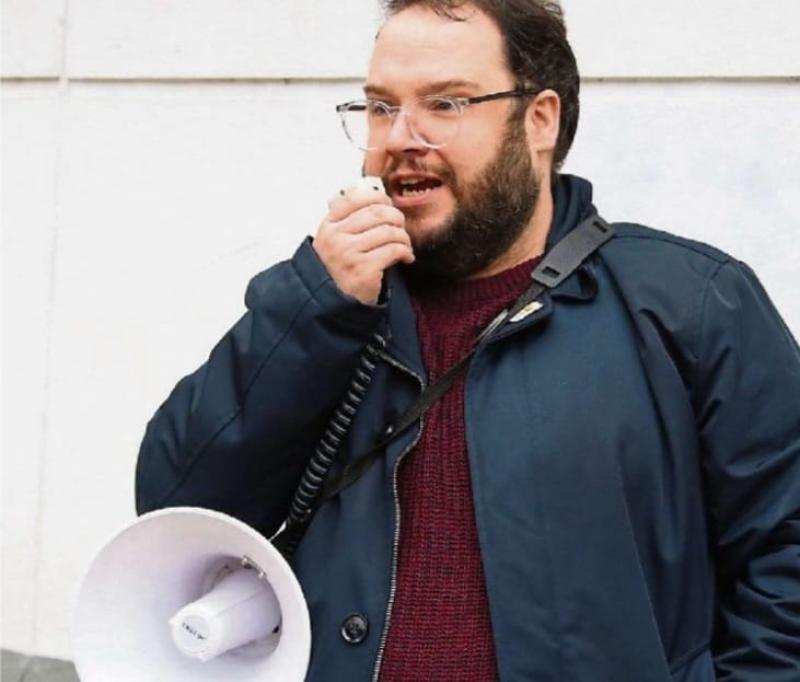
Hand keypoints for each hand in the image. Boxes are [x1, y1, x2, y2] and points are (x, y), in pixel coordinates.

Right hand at [313, 181, 413, 304]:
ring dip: (403, 237)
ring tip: (405, 244)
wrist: (334, 303)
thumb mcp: (334, 241)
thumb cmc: (339, 270)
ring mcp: (349, 254)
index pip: (355, 198)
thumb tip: (378, 199)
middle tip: (401, 226)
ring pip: (389, 231)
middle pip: (377, 213)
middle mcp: (336, 238)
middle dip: (396, 217)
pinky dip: (405, 252)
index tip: (388, 204)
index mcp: (329, 226)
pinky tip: (406, 257)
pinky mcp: (364, 270)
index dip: (377, 197)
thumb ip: (349, 221)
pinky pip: (394, 250)